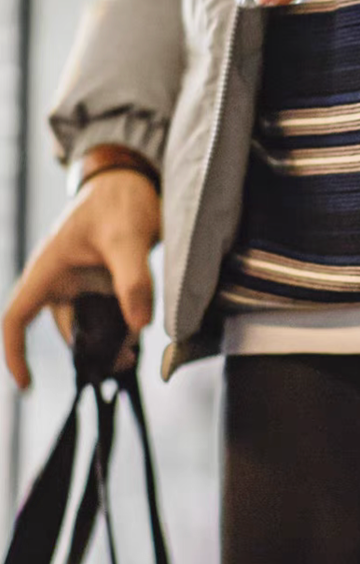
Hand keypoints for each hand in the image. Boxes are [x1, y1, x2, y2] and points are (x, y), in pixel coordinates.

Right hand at [2, 167, 160, 390]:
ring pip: (90, 324)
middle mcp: (59, 280)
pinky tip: (141, 329)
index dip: (16, 354)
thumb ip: (133, 279)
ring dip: (110, 339)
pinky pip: (108, 312)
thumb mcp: (126, 237)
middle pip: (66, 330)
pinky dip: (122, 324)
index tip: (29, 385)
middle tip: (124, 358)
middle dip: (90, 350)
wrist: (133, 178)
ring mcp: (81, 282)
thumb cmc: (118, 199)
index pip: (16, 318)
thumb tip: (139, 325)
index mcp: (47, 268)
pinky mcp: (103, 283)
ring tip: (136, 348)